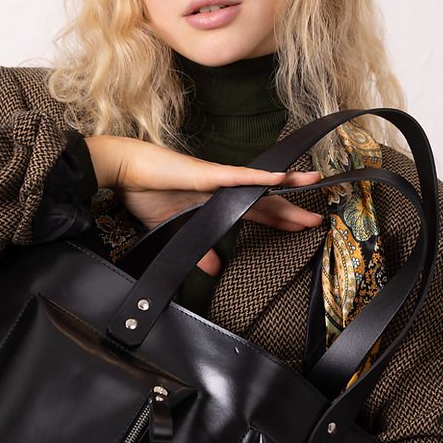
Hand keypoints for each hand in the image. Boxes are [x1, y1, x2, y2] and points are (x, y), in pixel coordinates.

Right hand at [84, 134, 324, 275]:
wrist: (124, 172)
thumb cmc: (145, 193)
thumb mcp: (175, 230)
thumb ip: (198, 249)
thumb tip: (217, 269)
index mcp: (215, 202)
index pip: (255, 213)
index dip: (278, 221)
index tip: (301, 228)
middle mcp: (222, 189)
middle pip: (265, 200)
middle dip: (292, 210)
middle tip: (319, 219)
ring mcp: (217, 180)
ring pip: (259, 183)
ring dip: (287, 183)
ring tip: (314, 183)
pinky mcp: (206, 174)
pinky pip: (238, 177)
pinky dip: (259, 178)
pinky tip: (280, 178)